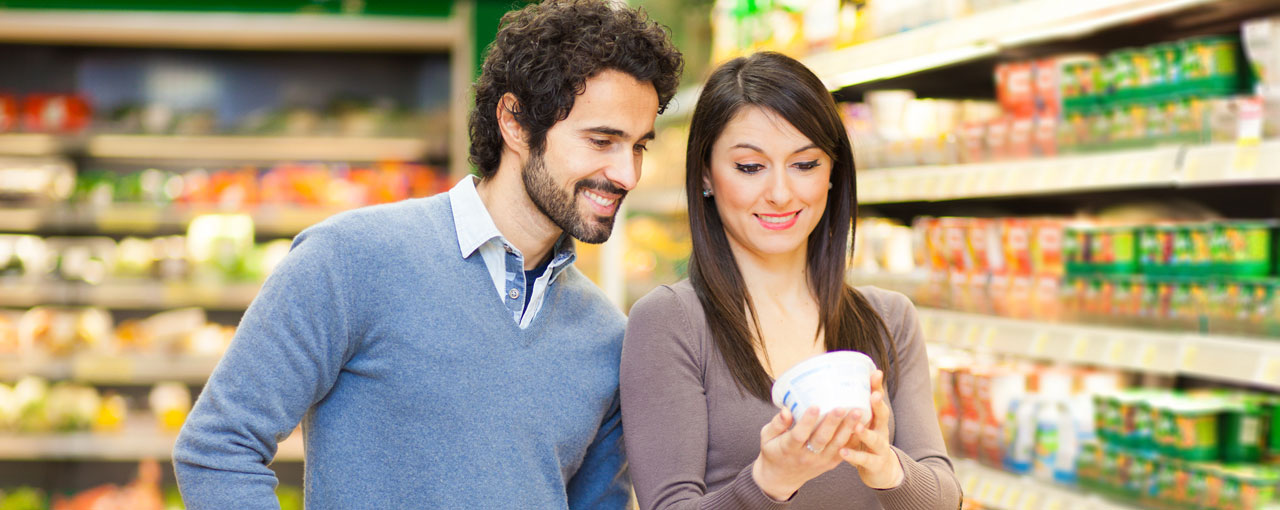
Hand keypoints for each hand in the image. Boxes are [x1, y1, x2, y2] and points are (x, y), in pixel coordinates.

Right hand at [752, 406, 857, 500]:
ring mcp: (820, 461)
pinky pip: (843, 451)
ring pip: (836, 445)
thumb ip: (776, 424)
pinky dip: (852, 438)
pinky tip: (862, 424)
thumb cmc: (773, 451)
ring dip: (848, 428)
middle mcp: (806, 456)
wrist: (781, 478)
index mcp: (788, 448)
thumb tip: (786, 410)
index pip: (799, 434)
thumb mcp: (767, 437)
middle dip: (833, 422)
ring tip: (857, 412)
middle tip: (842, 407)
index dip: (807, 421)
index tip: (815, 406)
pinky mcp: (829, 464)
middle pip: (821, 439)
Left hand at [839, 370, 903, 489]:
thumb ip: (850, 410)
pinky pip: (864, 460)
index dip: (877, 387)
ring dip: (866, 432)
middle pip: (882, 416)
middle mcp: (881, 431)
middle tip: (873, 395)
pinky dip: (854, 456)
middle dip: (878, 405)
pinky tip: (843, 452)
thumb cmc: (864, 442)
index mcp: (876, 419)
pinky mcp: (875, 464)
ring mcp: (880, 448)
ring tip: (856, 426)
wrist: (881, 470)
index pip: (877, 400)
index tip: (875, 372)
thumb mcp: (861, 424)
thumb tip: (830, 387)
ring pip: (875, 439)